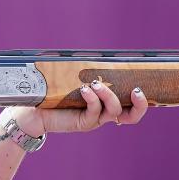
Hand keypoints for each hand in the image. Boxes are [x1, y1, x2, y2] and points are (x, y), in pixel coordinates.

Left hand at [9, 81, 148, 135]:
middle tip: (135, 91)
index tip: (140, 89)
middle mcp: (105, 114)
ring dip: (108, 94)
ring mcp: (94, 120)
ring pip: (113, 111)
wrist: (36, 110)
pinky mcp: (82, 124)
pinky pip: (94, 112)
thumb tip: (103, 55)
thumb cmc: (57, 92)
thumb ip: (92, 73)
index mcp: (108, 104)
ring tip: (95, 84)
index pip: (133, 108)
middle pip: (131, 117)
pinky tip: (84, 90)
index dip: (142, 102)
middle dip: (139, 104)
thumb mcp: (78, 80)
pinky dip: (92, 99)